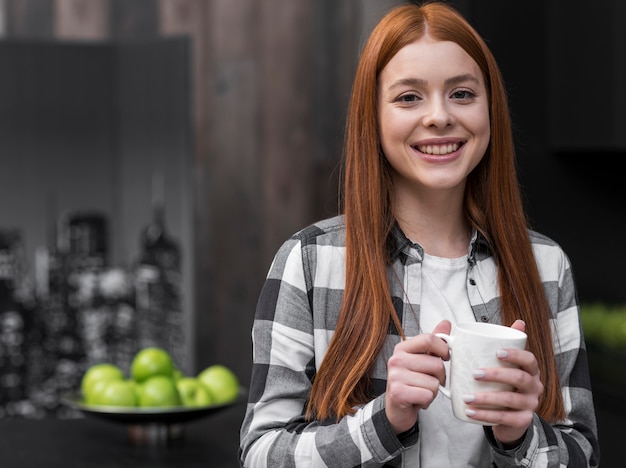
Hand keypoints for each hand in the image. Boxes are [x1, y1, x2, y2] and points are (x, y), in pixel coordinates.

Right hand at [385, 320, 450, 433]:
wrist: (397, 409)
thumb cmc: (412, 383)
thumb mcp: (422, 360)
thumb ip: (434, 342)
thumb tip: (446, 323)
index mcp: (402, 348)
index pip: (429, 339)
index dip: (443, 349)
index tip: (444, 358)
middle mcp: (396, 359)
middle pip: (436, 363)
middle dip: (440, 377)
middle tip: (430, 382)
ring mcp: (395, 376)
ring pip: (434, 382)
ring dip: (433, 391)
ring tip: (422, 391)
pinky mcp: (398, 393)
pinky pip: (428, 394)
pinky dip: (428, 401)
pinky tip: (418, 400)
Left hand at [463, 319, 543, 446]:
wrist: (510, 416)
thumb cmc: (505, 383)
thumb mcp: (507, 364)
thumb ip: (509, 343)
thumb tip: (520, 321)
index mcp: (531, 370)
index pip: (529, 359)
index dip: (516, 355)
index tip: (497, 352)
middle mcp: (535, 387)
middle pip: (520, 378)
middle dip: (496, 375)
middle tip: (474, 373)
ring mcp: (530, 405)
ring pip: (510, 400)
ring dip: (486, 398)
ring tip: (466, 396)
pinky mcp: (522, 421)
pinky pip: (505, 418)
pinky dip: (485, 416)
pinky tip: (469, 412)